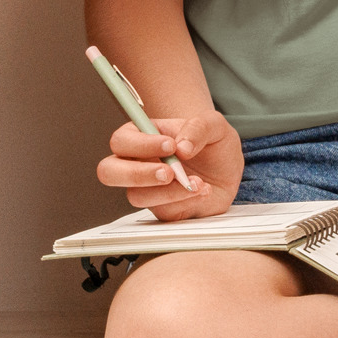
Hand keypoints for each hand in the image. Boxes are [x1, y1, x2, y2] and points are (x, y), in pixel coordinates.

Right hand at [96, 108, 242, 220]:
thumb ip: (198, 128)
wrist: (229, 171)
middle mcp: (137, 163)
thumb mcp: (214, 126)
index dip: (140, 145)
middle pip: (109, 171)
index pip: (121, 141)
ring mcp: (146, 189)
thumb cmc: (213, 143)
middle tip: (169, 173)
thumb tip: (182, 147)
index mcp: (142, 136)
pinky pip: (162, 211)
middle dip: (137, 174)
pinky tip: (203, 191)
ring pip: (135, 196)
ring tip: (198, 182)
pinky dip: (185, 202)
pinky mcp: (161, 209)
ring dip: (169, 191)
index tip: (171, 146)